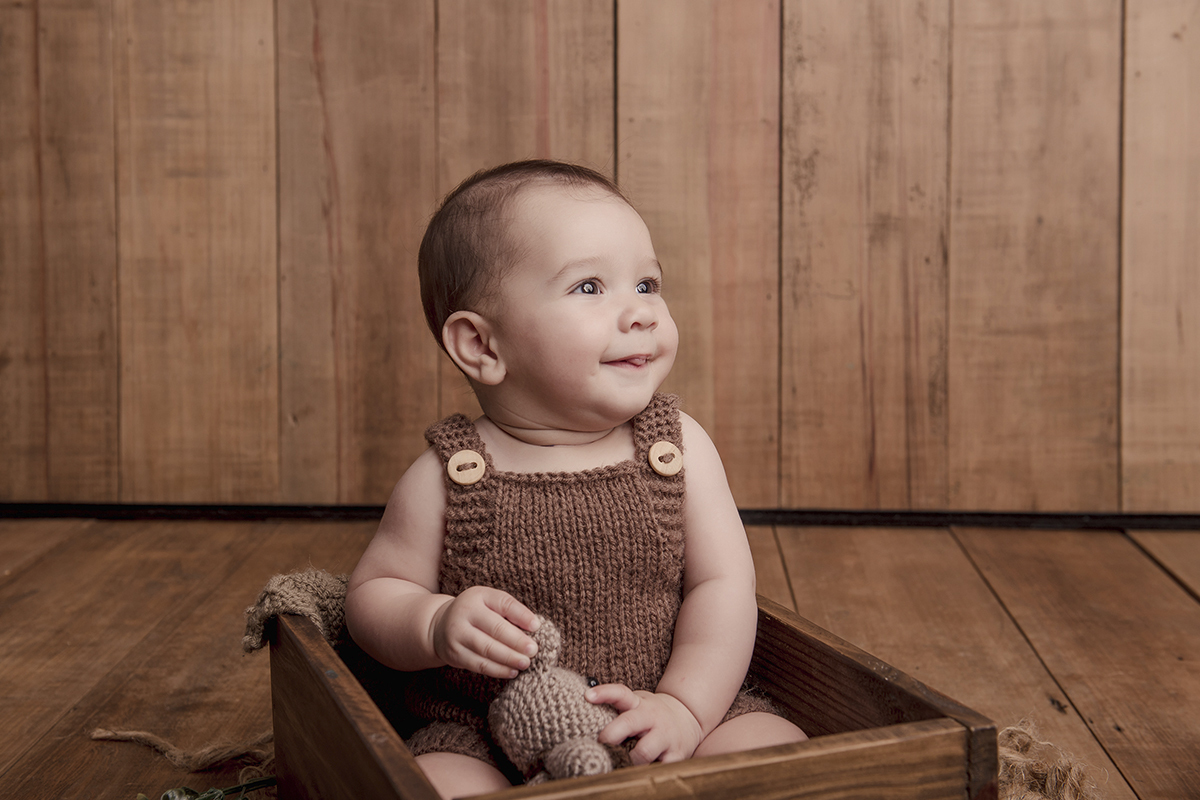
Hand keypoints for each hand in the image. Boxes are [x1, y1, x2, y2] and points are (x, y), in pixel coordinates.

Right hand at [428, 586, 539, 678]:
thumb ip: (509, 611)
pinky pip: (479, 664)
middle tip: (534, 650)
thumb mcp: (489, 603)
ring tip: (526, 662)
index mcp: (478, 596)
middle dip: (517, 641)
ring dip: (509, 658)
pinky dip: (497, 670)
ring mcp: (457, 634)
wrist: (440, 625)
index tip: (536, 626)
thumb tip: (534, 628)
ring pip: (487, 649)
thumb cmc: (476, 613)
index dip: (521, 615)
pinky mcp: (454, 653)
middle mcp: (465, 612)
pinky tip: (512, 671)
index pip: (504, 603)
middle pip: (496, 628)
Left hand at [587, 684, 702, 764]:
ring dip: (628, 760)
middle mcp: (652, 718)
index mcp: (639, 704)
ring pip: (643, 752)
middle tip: (600, 743)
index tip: (588, 696)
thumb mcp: (636, 705)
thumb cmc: (651, 715)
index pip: (621, 693)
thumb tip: (581, 720)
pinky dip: (646, 774)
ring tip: (620, 764)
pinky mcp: (676, 755)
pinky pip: (659, 769)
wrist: (688, 718)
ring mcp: (665, 736)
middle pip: (630, 722)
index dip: (604, 693)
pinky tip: (637, 775)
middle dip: (611, 734)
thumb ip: (616, 710)